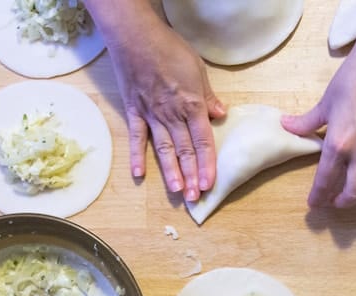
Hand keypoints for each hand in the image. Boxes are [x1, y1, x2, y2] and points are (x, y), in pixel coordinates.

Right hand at [104, 20, 225, 200]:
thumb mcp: (197, 69)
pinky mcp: (134, 112)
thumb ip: (208, 96)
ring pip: (164, 150)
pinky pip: (137, 138)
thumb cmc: (169, 49)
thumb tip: (221, 114)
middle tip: (195, 198)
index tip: (210, 183)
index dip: (207, 164)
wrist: (135, 37)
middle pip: (185, 151)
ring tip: (177, 192)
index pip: (203, 141)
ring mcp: (151, 115)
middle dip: (191, 176)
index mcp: (191, 105)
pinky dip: (137, 157)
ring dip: (171, 173)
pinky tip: (139, 174)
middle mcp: (172, 115)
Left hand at [282, 52, 355, 207]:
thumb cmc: (351, 80)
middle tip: (337, 200)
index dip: (318, 196)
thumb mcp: (324, 103)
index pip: (325, 180)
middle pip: (354, 193)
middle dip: (343, 202)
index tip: (314, 204)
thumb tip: (285, 125)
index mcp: (338, 144)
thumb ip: (306, 122)